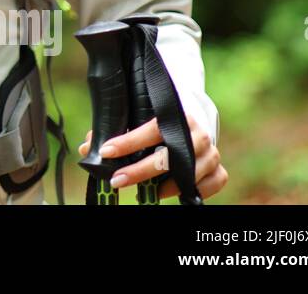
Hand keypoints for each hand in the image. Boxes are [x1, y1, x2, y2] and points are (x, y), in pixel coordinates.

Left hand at [77, 113, 226, 200]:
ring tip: (144, 191)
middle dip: (139, 171)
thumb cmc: (159, 121)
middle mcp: (198, 134)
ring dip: (164, 185)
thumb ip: (114, 131)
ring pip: (189, 174)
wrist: (192, 120)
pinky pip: (211, 184)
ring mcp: (211, 153)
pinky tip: (168, 192)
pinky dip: (190, 191)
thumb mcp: (137, 119)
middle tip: (116, 179)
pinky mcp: (219, 169)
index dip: (128, 142)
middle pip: (168, 157)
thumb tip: (88, 148)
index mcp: (178, 114)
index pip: (152, 130)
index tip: (106, 151)